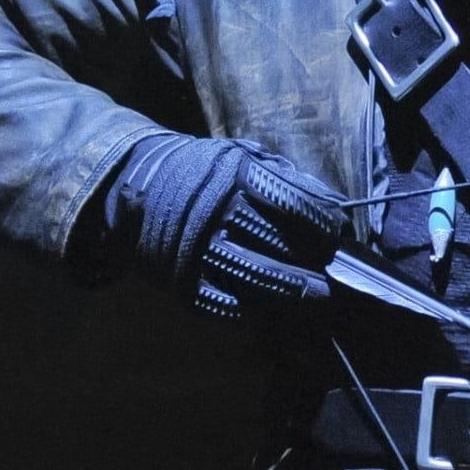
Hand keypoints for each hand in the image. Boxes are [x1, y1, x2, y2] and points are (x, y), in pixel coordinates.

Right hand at [122, 134, 346, 319]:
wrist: (134, 189)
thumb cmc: (202, 174)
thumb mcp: (239, 158)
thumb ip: (283, 179)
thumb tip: (333, 207)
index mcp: (235, 175)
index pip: (292, 202)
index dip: (321, 222)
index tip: (335, 233)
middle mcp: (217, 212)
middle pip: (277, 241)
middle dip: (312, 260)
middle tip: (332, 272)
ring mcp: (197, 250)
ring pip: (255, 275)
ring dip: (292, 290)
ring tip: (318, 298)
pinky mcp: (182, 282)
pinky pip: (224, 303)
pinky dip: (253, 310)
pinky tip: (274, 311)